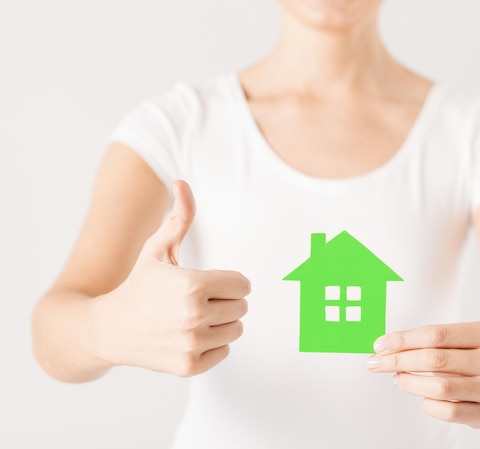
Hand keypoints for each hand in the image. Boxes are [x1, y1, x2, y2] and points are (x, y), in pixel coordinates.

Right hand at [92, 180, 250, 376]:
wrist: (108, 329)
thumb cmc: (139, 284)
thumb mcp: (157, 249)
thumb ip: (179, 218)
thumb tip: (182, 183)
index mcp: (192, 285)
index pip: (243, 285)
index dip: (230, 281)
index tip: (211, 282)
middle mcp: (193, 317)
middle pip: (242, 307)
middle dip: (226, 300)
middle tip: (199, 300)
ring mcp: (191, 345)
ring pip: (236, 329)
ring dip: (221, 322)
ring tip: (194, 317)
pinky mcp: (189, 366)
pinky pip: (225, 351)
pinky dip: (213, 344)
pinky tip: (188, 335)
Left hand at [367, 322, 479, 427]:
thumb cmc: (474, 357)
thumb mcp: (462, 340)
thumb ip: (429, 341)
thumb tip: (386, 347)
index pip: (436, 334)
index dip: (403, 339)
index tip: (380, 345)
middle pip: (435, 359)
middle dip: (399, 360)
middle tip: (377, 363)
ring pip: (440, 387)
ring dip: (410, 382)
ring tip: (398, 379)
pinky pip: (447, 411)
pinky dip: (427, 403)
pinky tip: (423, 396)